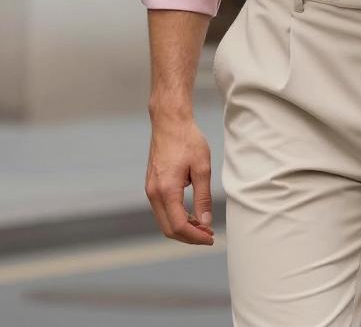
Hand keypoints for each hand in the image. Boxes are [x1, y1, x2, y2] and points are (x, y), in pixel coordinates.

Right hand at [145, 113, 215, 244]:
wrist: (169, 121)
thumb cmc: (187, 139)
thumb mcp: (202, 167)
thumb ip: (203, 197)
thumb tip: (206, 222)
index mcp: (166, 190)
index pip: (178, 226)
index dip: (195, 236)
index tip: (210, 238)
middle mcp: (154, 192)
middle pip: (168, 228)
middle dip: (189, 236)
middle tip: (208, 235)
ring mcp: (150, 189)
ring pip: (164, 220)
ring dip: (182, 227)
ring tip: (203, 225)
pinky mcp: (151, 184)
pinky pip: (162, 209)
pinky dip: (175, 217)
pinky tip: (191, 213)